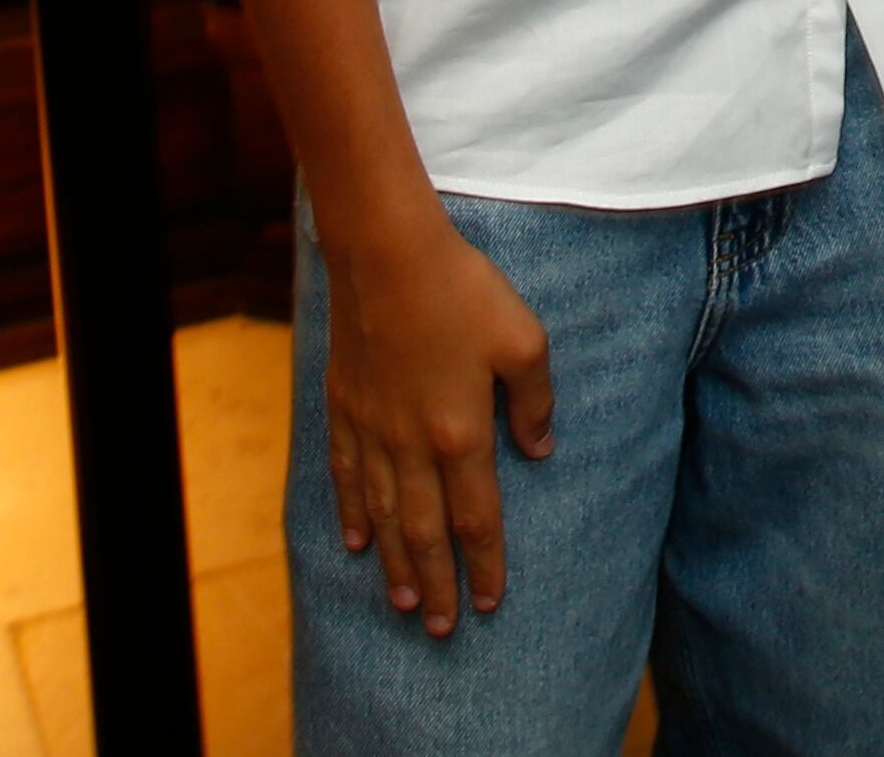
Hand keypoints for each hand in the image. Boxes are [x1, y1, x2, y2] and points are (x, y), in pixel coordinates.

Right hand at [319, 214, 555, 633]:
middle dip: (438, 585)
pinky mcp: (344, 409)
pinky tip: (356, 541)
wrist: (387, 254)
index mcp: (462, 433)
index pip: (477, 517)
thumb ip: (535, 402)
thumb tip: (539, 451)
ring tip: (404, 604)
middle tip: (443, 629)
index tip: (492, 601)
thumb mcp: (525, 339)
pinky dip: (354, 514)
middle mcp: (412, 445)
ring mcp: (372, 430)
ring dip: (395, 565)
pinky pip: (348, 477)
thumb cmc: (463, 291)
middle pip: (426, 533)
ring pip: (385, 516)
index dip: (486, 563)